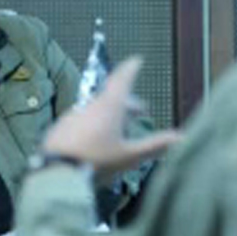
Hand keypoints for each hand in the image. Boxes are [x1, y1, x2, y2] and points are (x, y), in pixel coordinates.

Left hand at [43, 57, 181, 180]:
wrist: (55, 174)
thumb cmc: (96, 162)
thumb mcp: (130, 156)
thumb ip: (156, 145)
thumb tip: (181, 137)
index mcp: (109, 107)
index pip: (122, 79)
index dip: (131, 69)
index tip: (137, 60)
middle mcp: (90, 106)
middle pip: (112, 97)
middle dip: (128, 102)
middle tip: (140, 110)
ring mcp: (73, 116)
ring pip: (97, 109)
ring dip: (111, 115)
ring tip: (121, 131)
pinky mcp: (61, 129)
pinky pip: (82, 121)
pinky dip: (94, 125)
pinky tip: (97, 142)